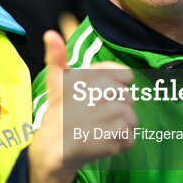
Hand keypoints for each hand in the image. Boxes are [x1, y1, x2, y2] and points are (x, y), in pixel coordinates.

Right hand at [28, 30, 135, 182]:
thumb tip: (50, 34)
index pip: (126, 76)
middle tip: (93, 115)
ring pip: (131, 118)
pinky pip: (130, 138)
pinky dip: (119, 142)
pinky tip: (100, 140)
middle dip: (115, 107)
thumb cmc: (58, 112)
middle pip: (129, 98)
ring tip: (96, 128)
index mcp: (97, 77)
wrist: (52, 149)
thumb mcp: (56, 81)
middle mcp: (108, 94)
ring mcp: (115, 118)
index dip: (113, 87)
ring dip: (118, 125)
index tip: (95, 96)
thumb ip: (57, 56)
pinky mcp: (118, 140)